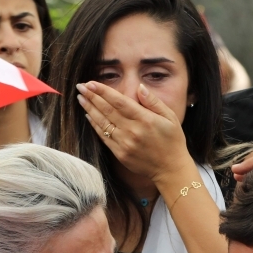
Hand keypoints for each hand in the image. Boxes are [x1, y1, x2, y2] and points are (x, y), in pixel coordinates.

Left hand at [76, 81, 191, 183]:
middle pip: (107, 110)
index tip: (91, 83)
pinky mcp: (120, 154)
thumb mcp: (170, 117)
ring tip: (81, 98)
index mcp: (145, 119)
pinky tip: (89, 116)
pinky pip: (104, 137)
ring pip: (102, 123)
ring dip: (90, 109)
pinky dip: (95, 125)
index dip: (103, 91)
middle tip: (80, 87)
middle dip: (92, 97)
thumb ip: (153, 102)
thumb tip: (139, 87)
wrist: (170, 169)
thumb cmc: (172, 141)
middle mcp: (132, 131)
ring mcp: (124, 144)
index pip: (119, 101)